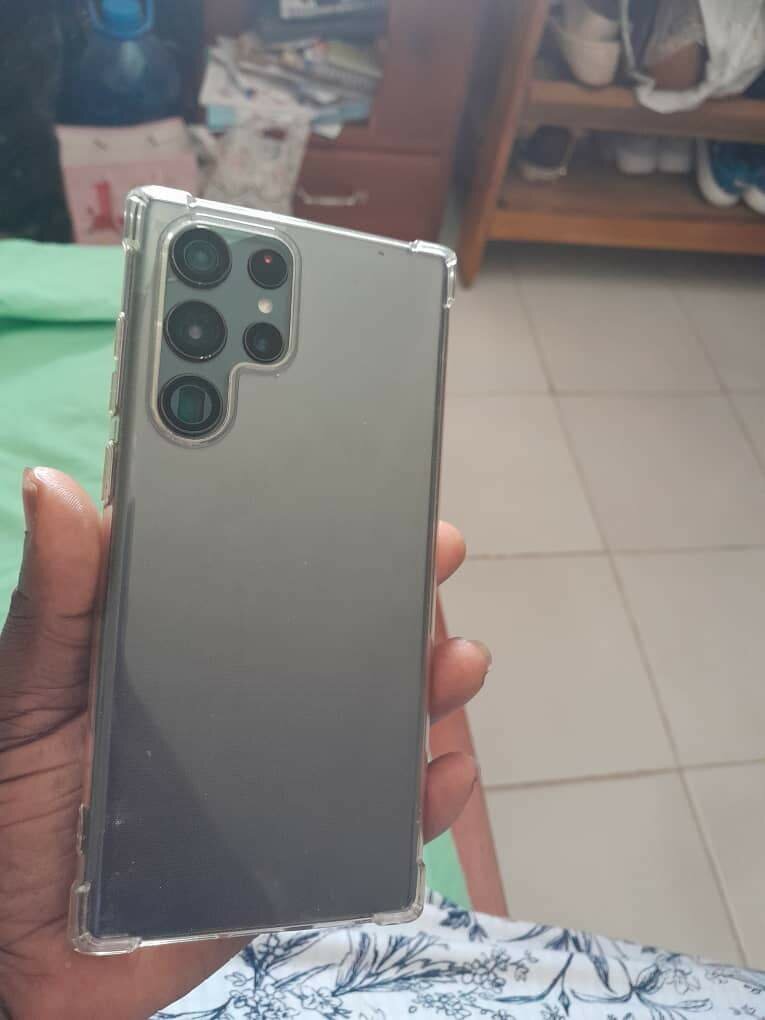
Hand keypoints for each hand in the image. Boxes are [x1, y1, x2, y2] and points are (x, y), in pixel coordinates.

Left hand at [0, 468, 488, 1019]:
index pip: (268, 571)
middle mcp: (251, 696)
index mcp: (193, 645)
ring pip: (380, 714)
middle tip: (435, 553)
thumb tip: (53, 489)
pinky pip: (381, 816)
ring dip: (430, 684)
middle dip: (401, 592)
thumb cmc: (19, 810)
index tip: (367, 481)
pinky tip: (442, 772)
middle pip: (345, 635)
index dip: (323, 526)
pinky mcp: (304, 841)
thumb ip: (55, 602)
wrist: (33, 952)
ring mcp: (286, 767)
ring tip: (452, 663)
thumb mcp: (34, 691)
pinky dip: (424, 796)